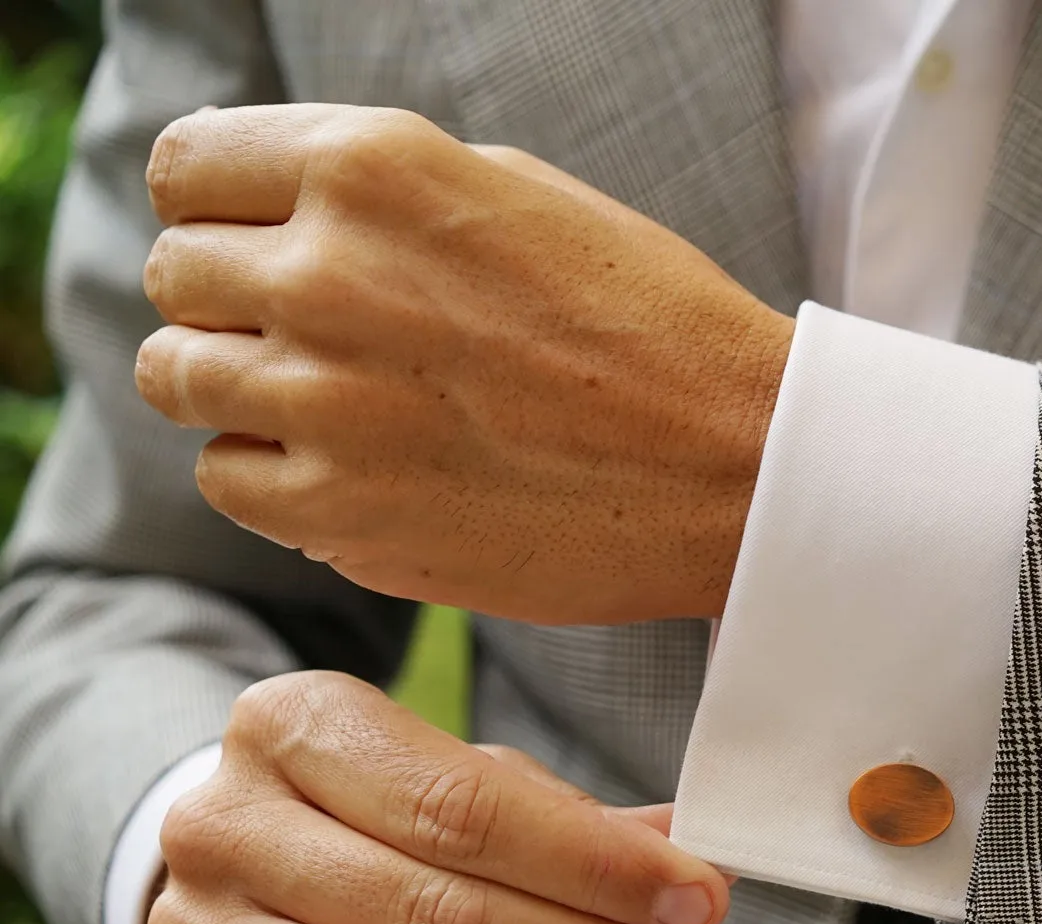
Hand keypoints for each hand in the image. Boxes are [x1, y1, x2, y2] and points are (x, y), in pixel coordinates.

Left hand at [134, 104, 794, 623]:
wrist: (743, 467)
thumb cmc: (651, 323)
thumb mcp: (516, 196)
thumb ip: (374, 189)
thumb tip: (261, 210)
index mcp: (374, 169)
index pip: (186, 167)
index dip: (217, 206)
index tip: (258, 240)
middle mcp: (329, 275)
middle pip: (175, 276)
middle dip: (229, 299)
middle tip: (316, 333)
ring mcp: (327, 403)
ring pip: (178, 380)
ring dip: (239, 387)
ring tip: (337, 403)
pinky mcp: (343, 515)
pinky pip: (228, 480)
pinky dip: (273, 476)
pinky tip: (357, 469)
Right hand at [137, 671, 732, 923]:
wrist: (237, 872)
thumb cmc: (377, 817)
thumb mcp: (465, 782)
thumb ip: (574, 820)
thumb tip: (698, 857)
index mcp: (292, 725)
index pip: (466, 809)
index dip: (598, 867)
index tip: (702, 899)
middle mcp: (219, 826)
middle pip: (441, 913)